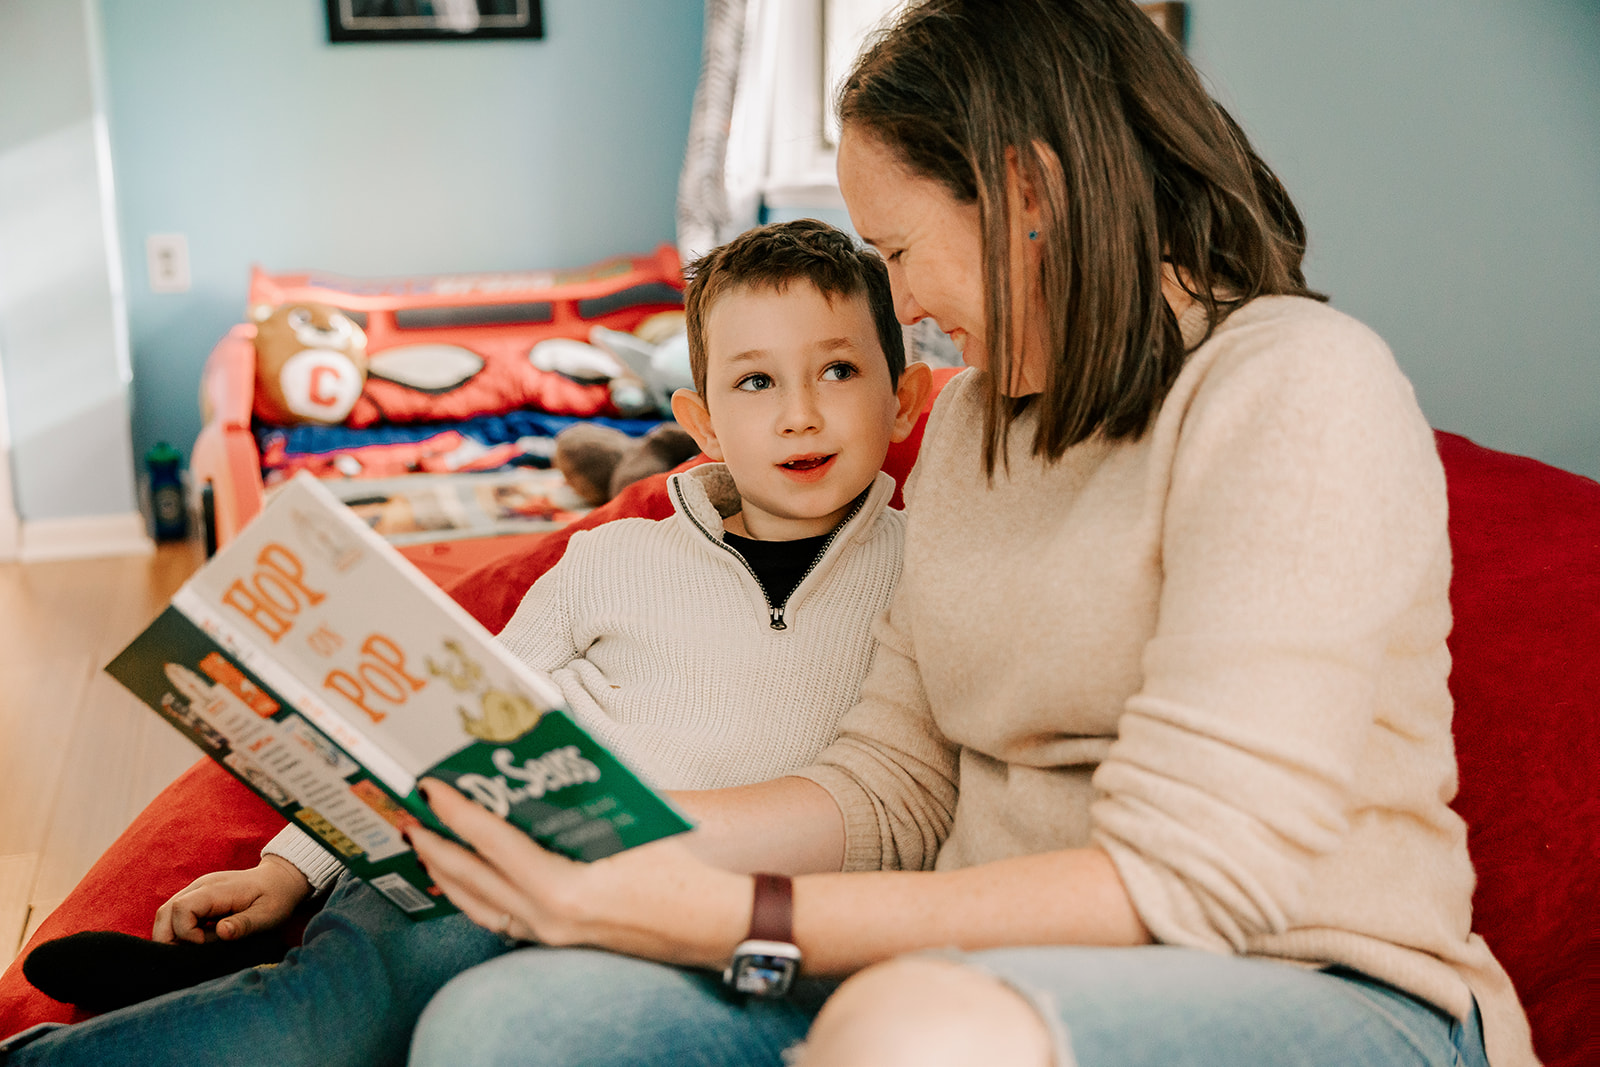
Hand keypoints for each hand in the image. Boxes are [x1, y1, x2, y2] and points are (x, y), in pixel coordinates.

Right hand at [151, 855, 311, 943]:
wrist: (280, 879)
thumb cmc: (276, 898)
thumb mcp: (268, 915)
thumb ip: (244, 924)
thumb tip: (221, 932)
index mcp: (216, 889)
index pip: (181, 908)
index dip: (186, 932)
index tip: (205, 945)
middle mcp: (200, 887)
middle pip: (165, 912)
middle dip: (168, 939)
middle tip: (190, 955)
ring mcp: (196, 891)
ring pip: (166, 914)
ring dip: (171, 936)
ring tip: (193, 950)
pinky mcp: (197, 898)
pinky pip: (175, 915)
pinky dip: (177, 932)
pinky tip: (194, 943)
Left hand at [409, 778, 748, 969]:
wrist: (710, 923)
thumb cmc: (679, 873)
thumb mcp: (628, 828)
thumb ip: (580, 805)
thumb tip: (541, 774)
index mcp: (562, 888)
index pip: (492, 843)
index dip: (457, 813)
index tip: (431, 791)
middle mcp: (547, 918)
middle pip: (472, 879)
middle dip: (437, 846)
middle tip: (413, 816)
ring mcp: (550, 937)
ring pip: (479, 906)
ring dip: (449, 875)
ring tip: (428, 848)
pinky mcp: (557, 943)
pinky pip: (500, 920)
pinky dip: (476, 897)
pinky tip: (468, 882)